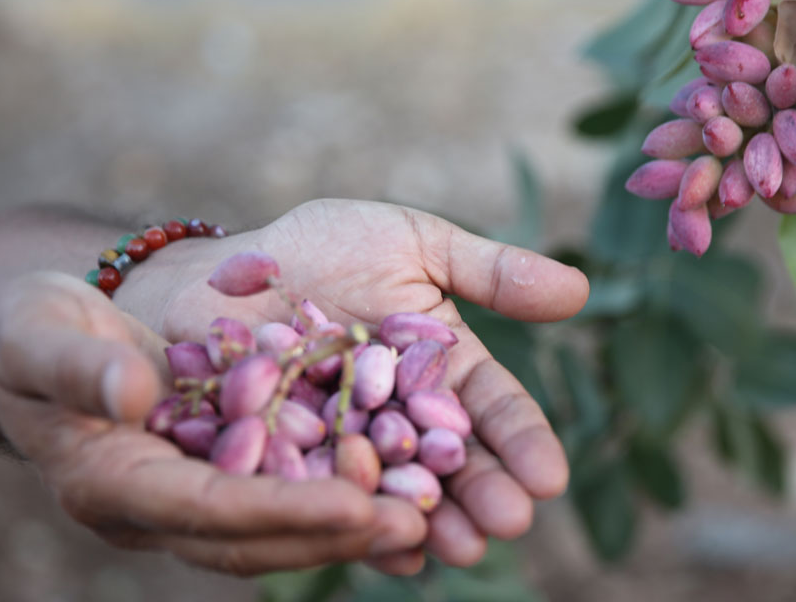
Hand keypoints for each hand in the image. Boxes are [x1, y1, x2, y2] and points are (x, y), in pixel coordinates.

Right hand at [0, 272, 428, 574]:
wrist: (36, 344)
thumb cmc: (29, 337)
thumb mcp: (40, 337)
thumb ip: (81, 367)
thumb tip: (134, 392)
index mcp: (113, 483)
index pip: (207, 509)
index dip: (282, 511)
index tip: (356, 505)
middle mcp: (161, 505)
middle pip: (257, 536)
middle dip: (336, 533)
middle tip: (420, 524)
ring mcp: (194, 494)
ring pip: (281, 525)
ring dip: (353, 524)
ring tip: (433, 516)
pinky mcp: (223, 469)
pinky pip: (288, 490)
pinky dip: (342, 492)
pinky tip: (405, 480)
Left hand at [119, 200, 589, 572]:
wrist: (215, 270)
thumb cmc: (320, 246)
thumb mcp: (413, 243)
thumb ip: (490, 272)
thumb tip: (580, 290)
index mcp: (442, 367)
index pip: (493, 407)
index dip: (522, 441)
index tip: (550, 476)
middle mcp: (403, 417)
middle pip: (452, 460)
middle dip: (483, 493)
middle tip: (508, 523)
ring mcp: (350, 449)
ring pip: (397, 491)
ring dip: (431, 521)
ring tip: (456, 547)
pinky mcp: (292, 471)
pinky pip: (327, 504)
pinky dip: (356, 529)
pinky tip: (387, 552)